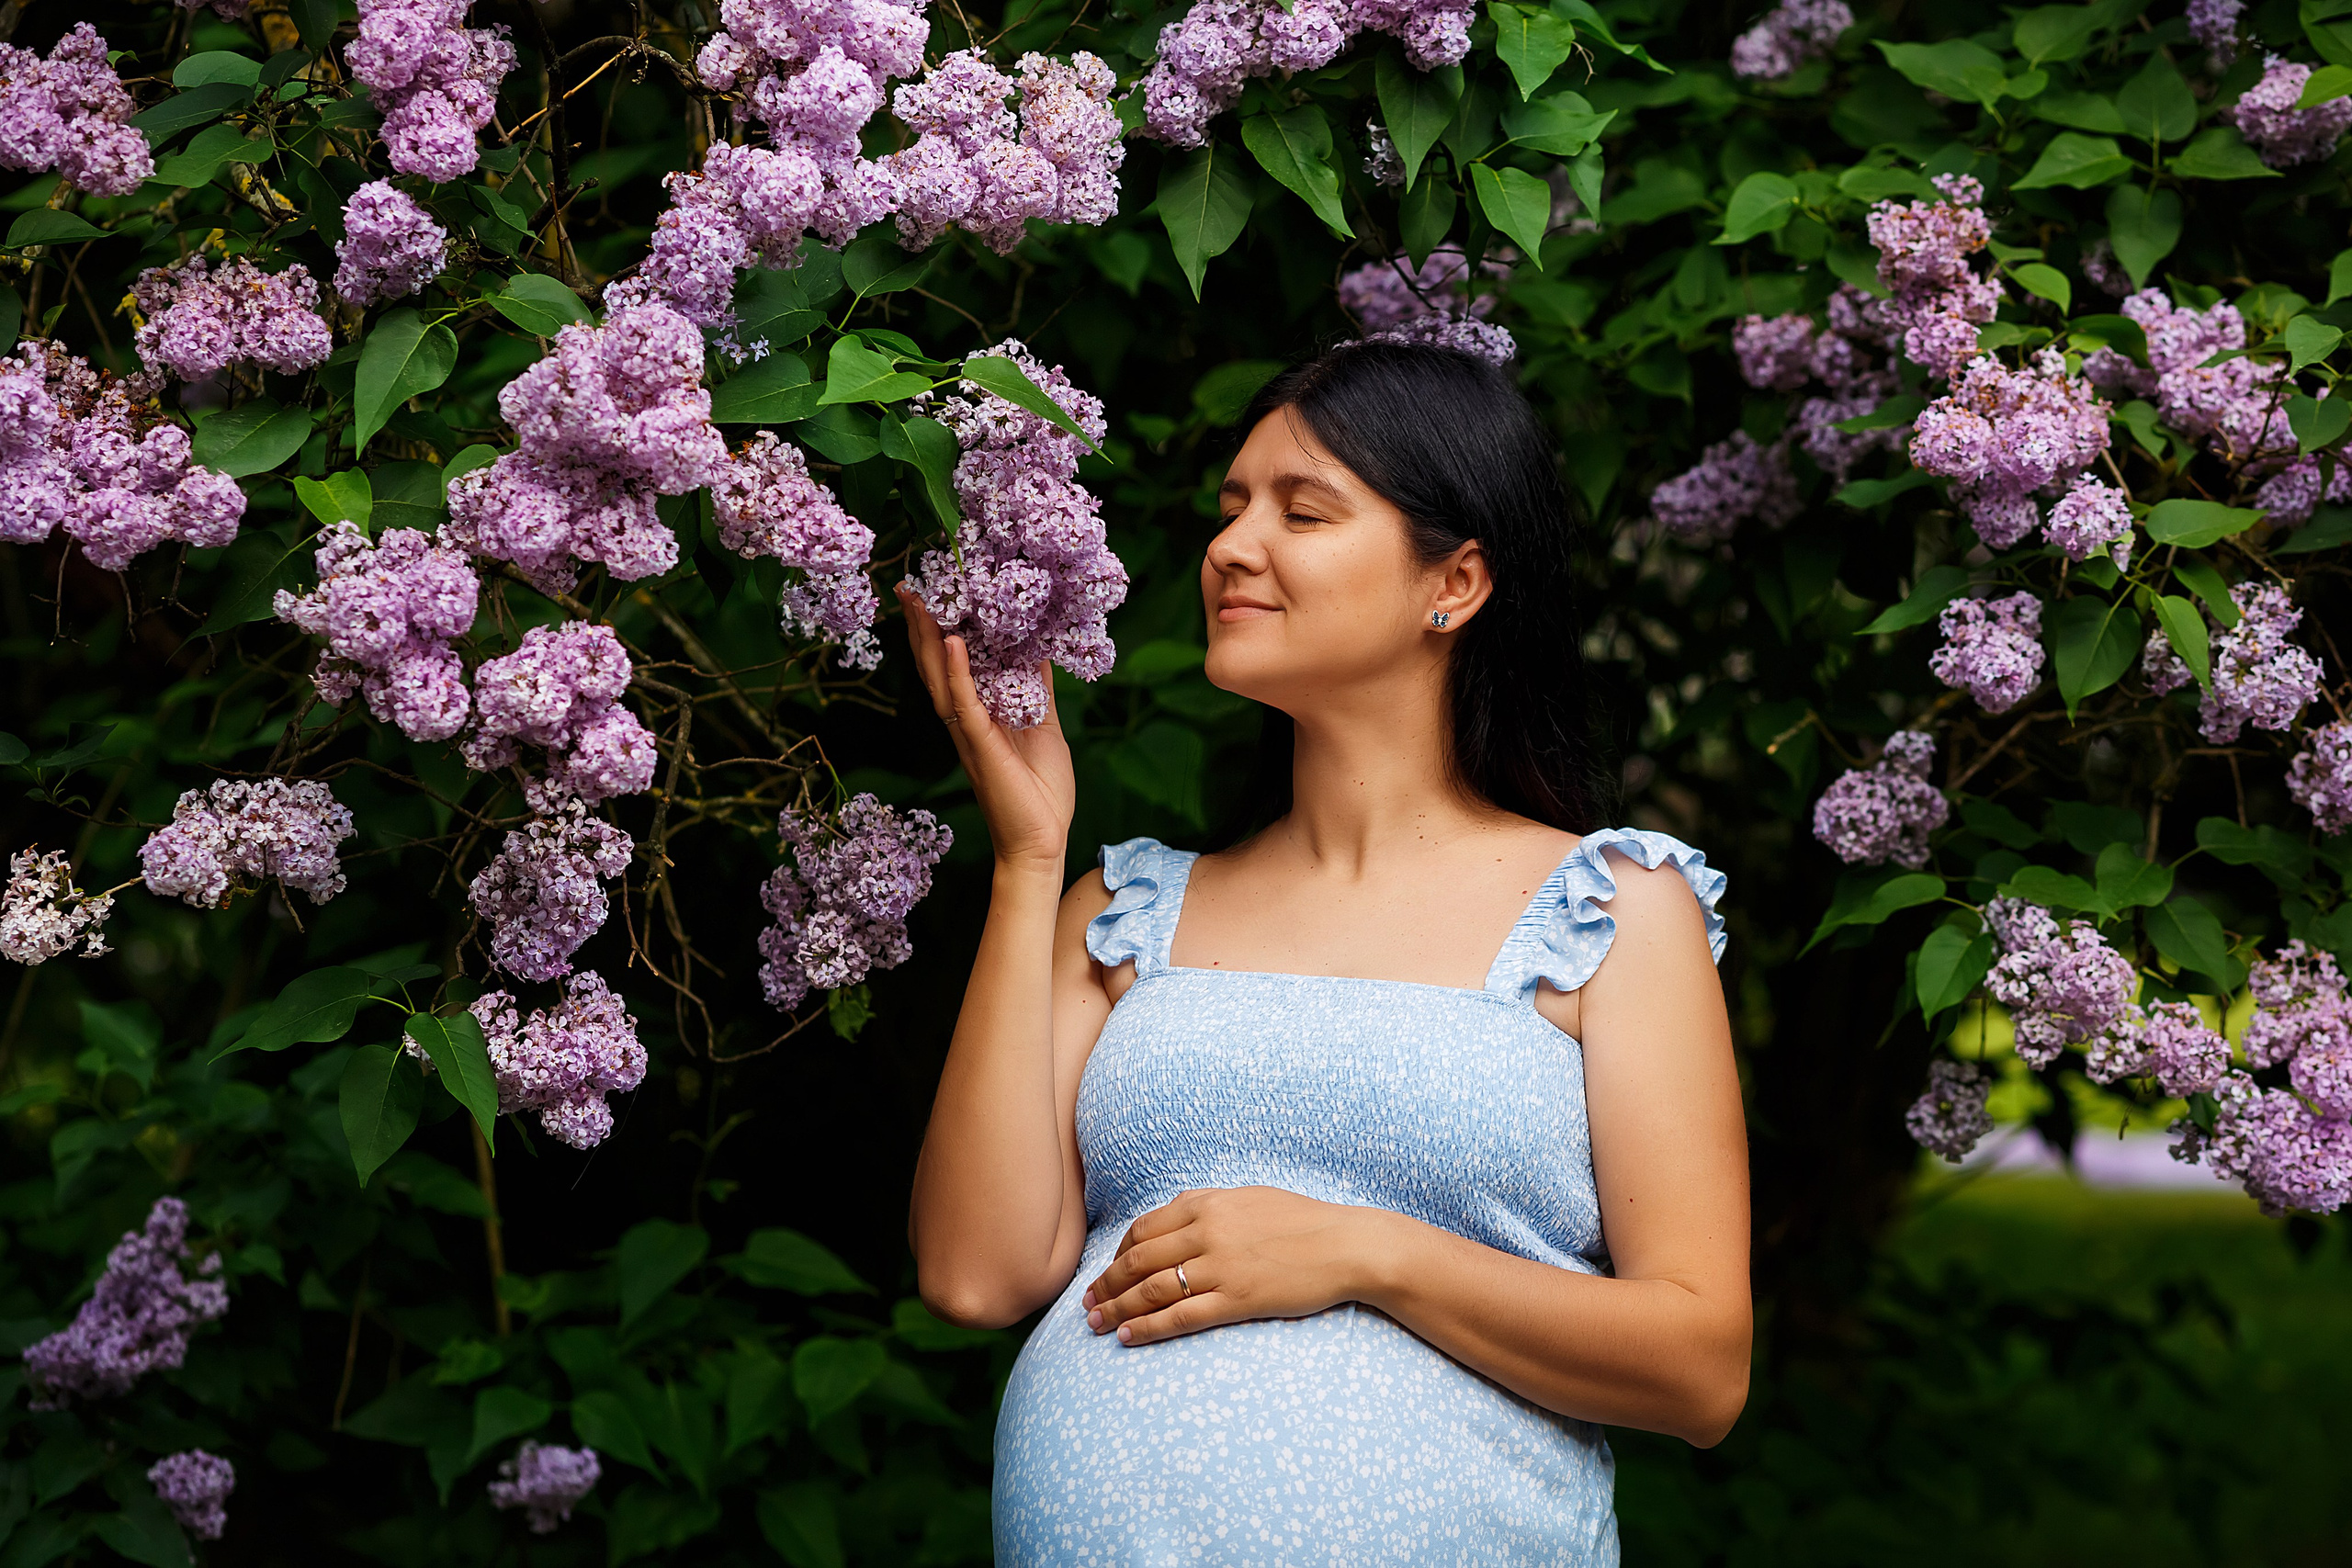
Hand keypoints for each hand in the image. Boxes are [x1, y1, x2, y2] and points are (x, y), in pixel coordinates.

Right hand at [896, 583, 1074, 870]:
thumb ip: (1037, 689)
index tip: (938, 593)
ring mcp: (968, 732)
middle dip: (923, 626)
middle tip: (912, 586)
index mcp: (980, 714)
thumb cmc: (1041, 790)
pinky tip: (953, 643)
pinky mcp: (979, 745)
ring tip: (920, 601)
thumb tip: (1040, 649)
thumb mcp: (1044, 725)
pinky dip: (958, 673)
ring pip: (939, 678)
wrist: (1042, 841)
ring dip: (928, 639)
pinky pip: (963, 704)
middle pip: (935, 665)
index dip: (943, 630)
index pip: (954, 664)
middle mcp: (965, 720)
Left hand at [1079, 1187, 1390, 1345]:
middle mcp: (1207, 1232)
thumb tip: (1176, 1209)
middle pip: (1138, 1260)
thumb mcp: (1250, 1197)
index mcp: (1207, 1204)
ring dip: (1117, 1308)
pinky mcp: (1237, 1299)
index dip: (1117, 1253)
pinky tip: (1128, 1337)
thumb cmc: (1301, 1221)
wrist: (1345, 1245)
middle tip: (1086, 1303)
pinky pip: (1181, 1317)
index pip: (1144, 1229)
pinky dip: (1148, 1327)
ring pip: (1151, 1289)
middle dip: (1106, 1284)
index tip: (1107, 1271)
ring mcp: (1221, 1267)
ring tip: (1096, 1324)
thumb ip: (1209, 1202)